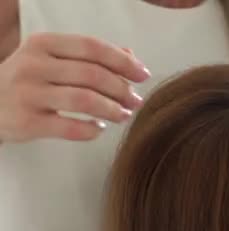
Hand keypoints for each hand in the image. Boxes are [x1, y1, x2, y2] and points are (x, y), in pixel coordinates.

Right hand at [0, 32, 150, 141]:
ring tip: (123, 115)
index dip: (123, 61)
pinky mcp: (26, 122)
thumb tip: (129, 54)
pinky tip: (99, 128)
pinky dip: (91, 129)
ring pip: (84, 100)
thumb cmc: (26, 81)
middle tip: (136, 100)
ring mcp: (28, 94)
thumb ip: (88, 56)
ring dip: (112, 109)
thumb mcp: (50, 59)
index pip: (92, 47)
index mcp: (43, 44)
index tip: (143, 74)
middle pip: (92, 74)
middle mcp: (33, 65)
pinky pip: (69, 128)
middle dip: (122, 89)